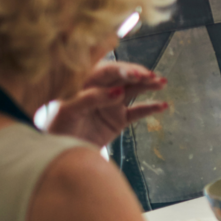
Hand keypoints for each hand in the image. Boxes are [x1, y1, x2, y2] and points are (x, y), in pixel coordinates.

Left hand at [48, 61, 167, 146]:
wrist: (59, 150)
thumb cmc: (58, 125)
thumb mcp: (68, 110)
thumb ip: (90, 99)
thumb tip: (117, 92)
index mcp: (86, 82)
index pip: (106, 71)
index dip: (122, 70)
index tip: (135, 74)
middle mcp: (102, 89)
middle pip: (123, 77)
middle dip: (138, 74)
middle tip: (151, 76)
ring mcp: (112, 103)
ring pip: (134, 90)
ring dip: (148, 85)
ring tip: (161, 82)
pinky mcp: (120, 119)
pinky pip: (138, 112)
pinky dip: (151, 108)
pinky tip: (163, 105)